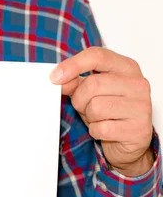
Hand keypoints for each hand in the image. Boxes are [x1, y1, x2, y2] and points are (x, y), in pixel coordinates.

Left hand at [50, 47, 153, 176]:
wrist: (129, 140)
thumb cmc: (109, 112)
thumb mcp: (90, 92)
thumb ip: (74, 82)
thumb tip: (57, 78)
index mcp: (126, 67)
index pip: (97, 56)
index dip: (72, 65)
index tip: (54, 77)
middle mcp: (138, 83)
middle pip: (92, 84)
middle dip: (80, 99)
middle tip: (85, 107)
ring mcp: (141, 106)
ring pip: (96, 107)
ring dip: (89, 116)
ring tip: (98, 118)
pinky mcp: (138, 129)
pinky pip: (101, 128)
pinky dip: (96, 131)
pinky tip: (105, 130)